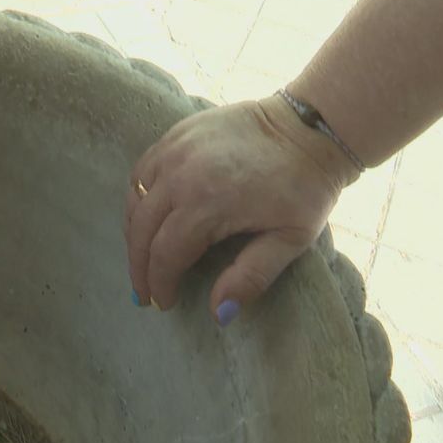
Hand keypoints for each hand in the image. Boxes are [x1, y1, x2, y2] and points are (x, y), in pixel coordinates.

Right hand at [125, 95, 357, 323]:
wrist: (308, 128)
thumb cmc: (303, 188)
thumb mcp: (290, 240)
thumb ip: (251, 277)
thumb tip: (217, 314)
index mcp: (208, 204)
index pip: (165, 254)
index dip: (160, 283)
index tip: (163, 303)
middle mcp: (181, 175)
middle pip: (141, 229)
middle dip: (139, 266)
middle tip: (143, 291)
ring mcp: (174, 150)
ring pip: (135, 200)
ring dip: (134, 233)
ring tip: (143, 258)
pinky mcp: (175, 135)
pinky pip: (142, 172)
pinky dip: (138, 199)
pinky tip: (148, 216)